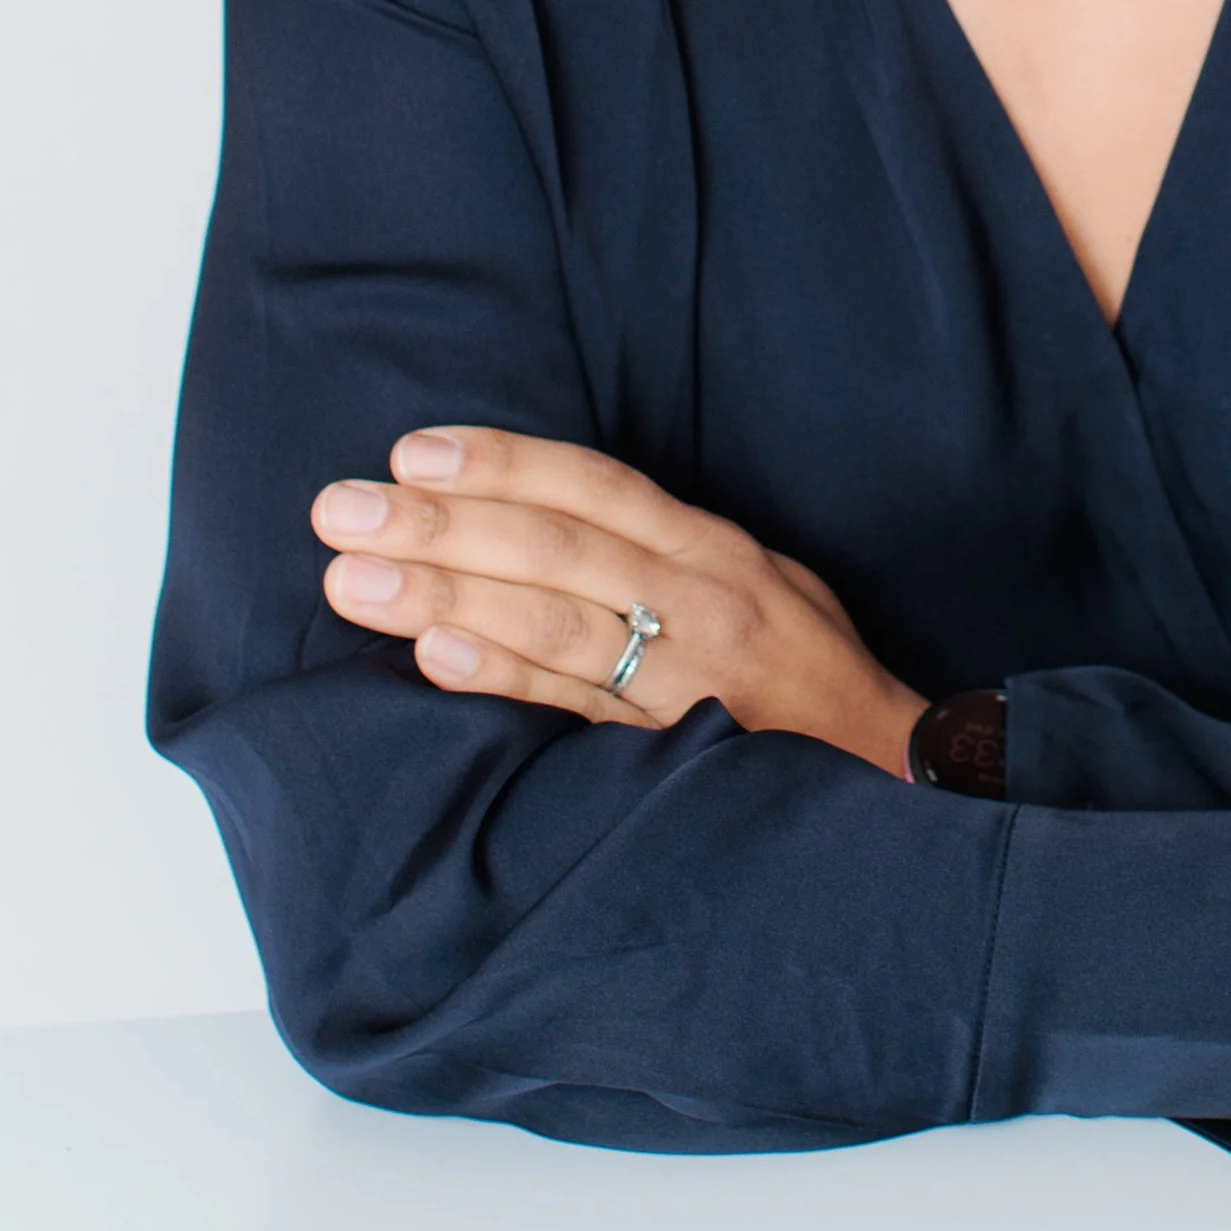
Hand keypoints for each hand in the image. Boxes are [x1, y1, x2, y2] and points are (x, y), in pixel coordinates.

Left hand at [311, 428, 927, 777]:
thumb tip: (548, 513)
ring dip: (443, 595)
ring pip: (551, 621)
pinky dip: (503, 677)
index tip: (410, 451)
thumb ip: (668, 547)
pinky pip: (576, 709)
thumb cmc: (810, 675)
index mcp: (715, 551)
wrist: (889, 779)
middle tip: (340, 510)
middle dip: (438, 525)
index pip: (593, 488)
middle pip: (552, 549)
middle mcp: (698, 603)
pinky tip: (433, 656)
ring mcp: (684, 679)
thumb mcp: (763, 580)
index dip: (501, 462)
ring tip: (352, 581)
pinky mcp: (669, 753)